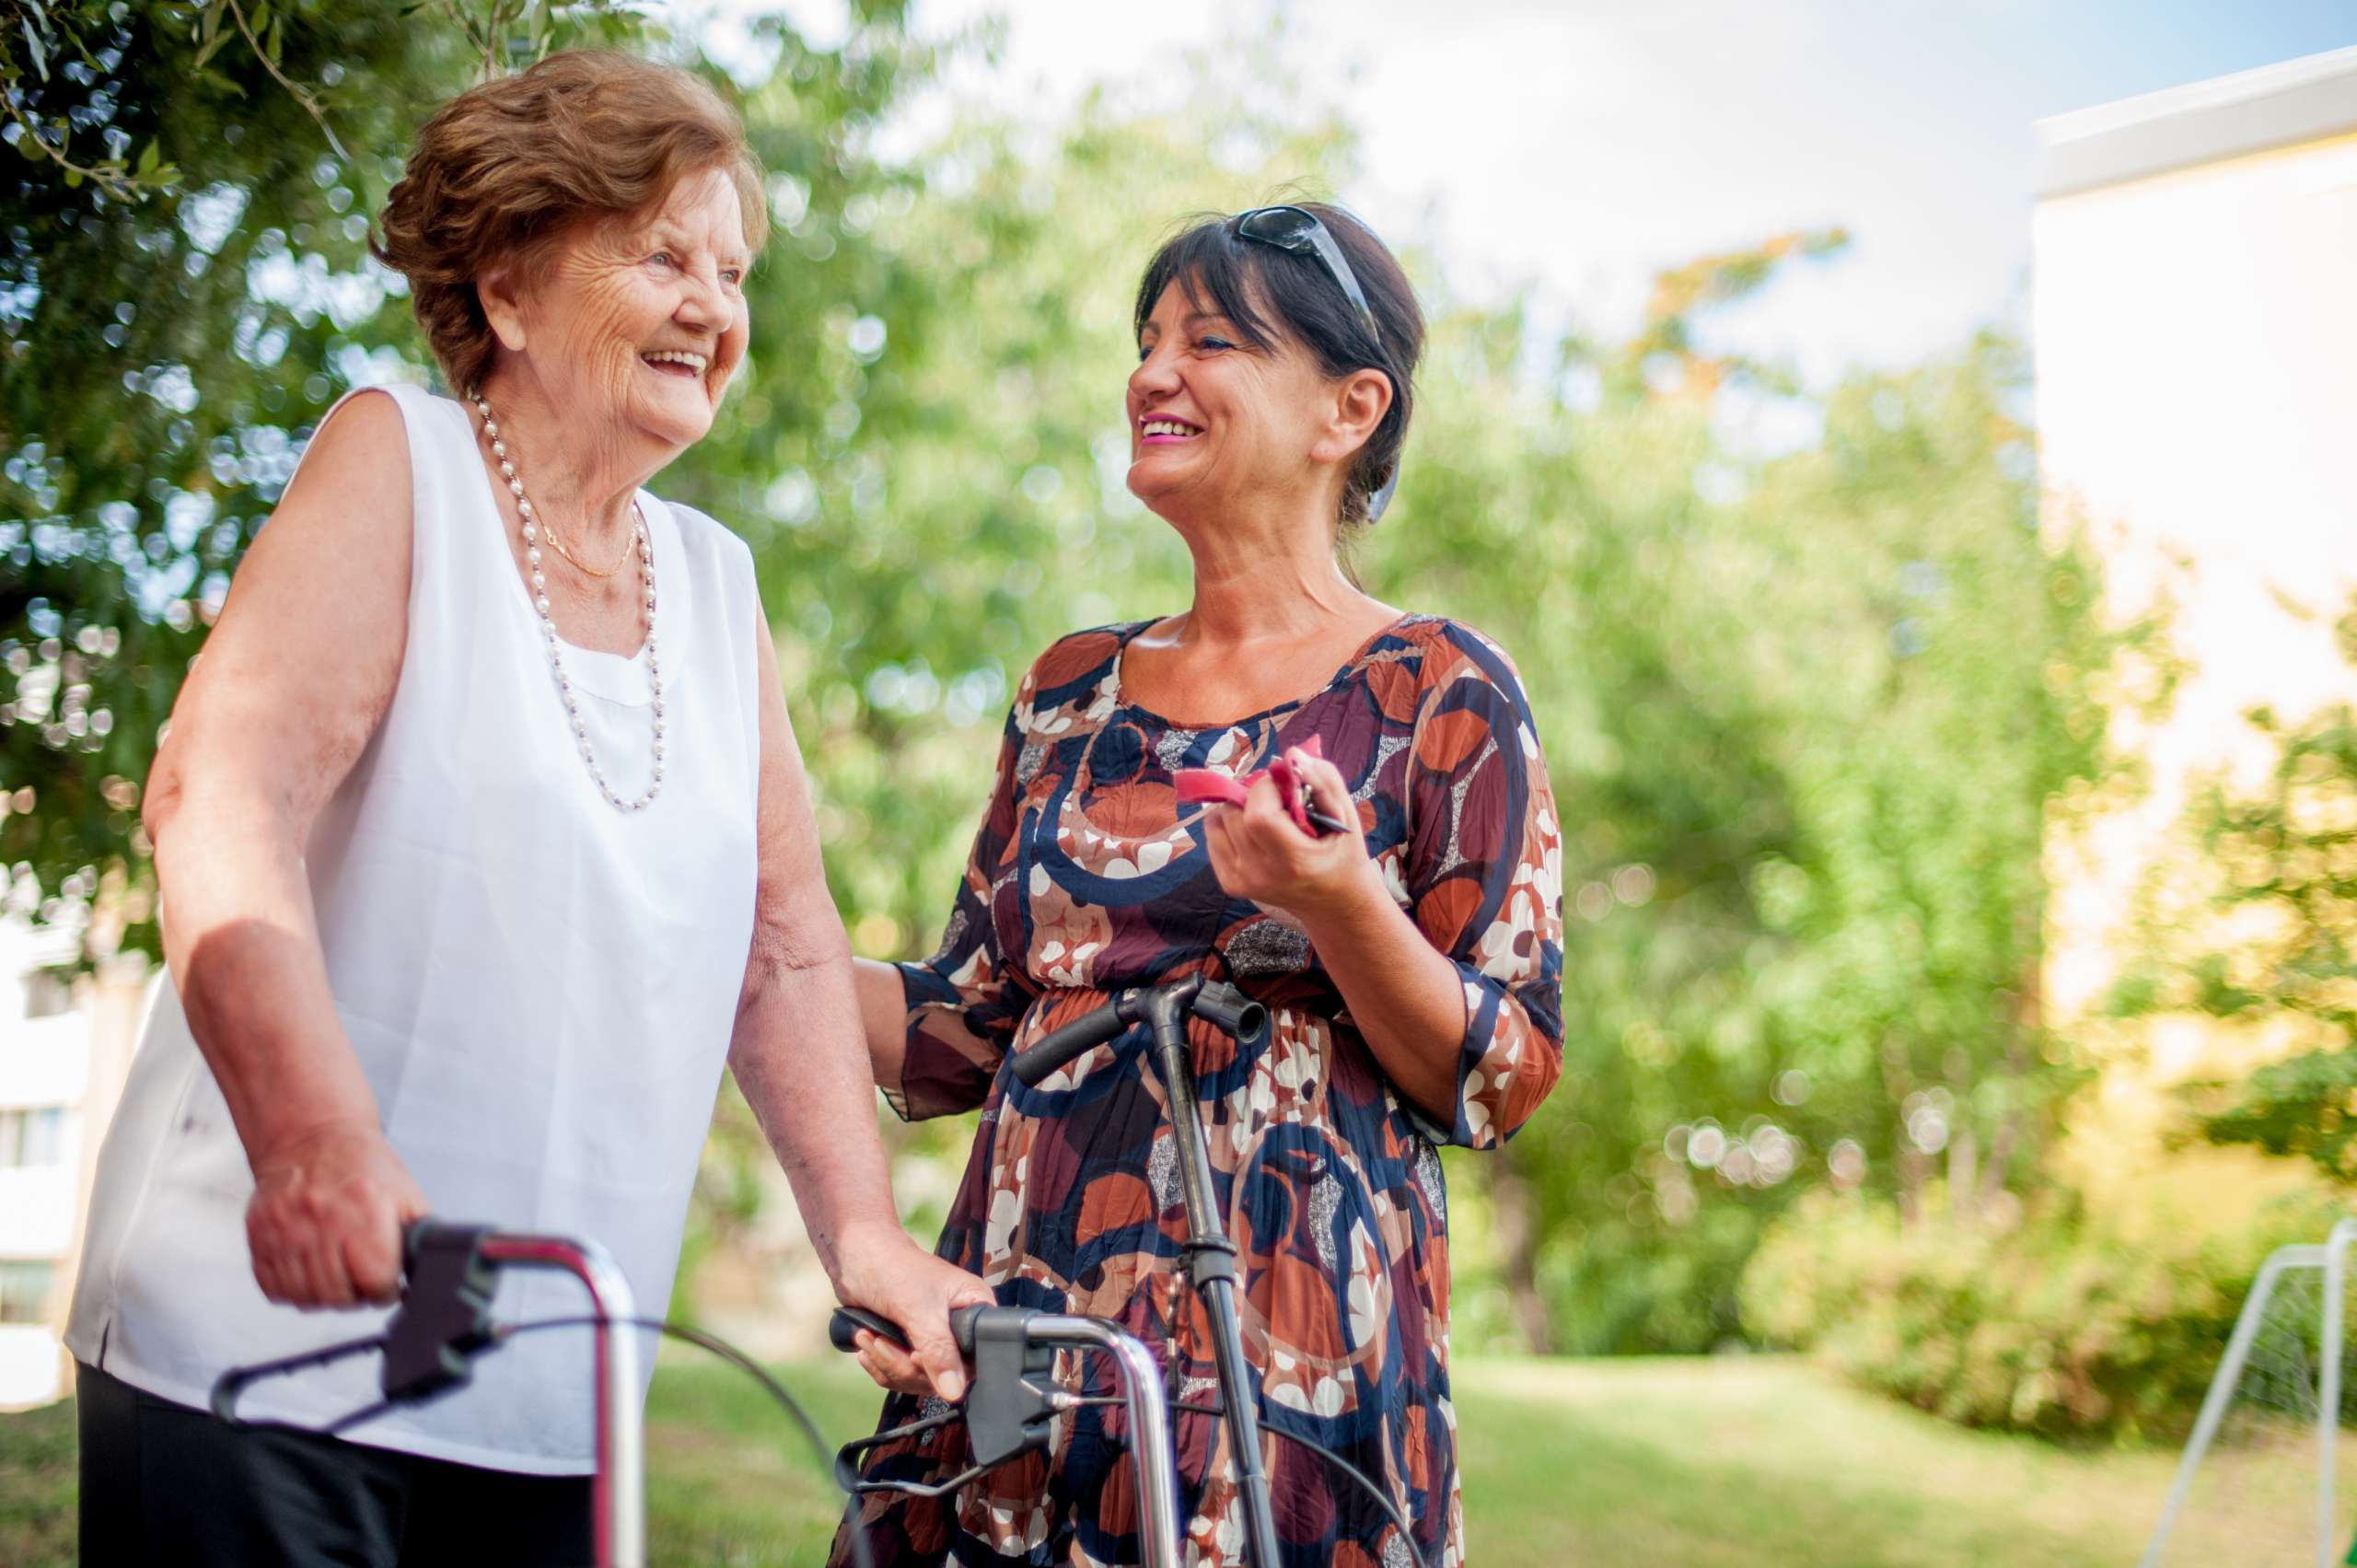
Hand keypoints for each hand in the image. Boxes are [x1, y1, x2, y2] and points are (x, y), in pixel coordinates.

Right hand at [245, 1119, 426, 1308]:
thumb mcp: (404, 1192)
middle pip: (339, 1295)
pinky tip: (310, 1272)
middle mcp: (321, 1220)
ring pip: (306, 1298)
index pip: (375, 1279)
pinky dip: (294, 1291)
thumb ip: (418, 1235)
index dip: (386, 1289)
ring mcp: (285, 1230)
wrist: (309, 1136)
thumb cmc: (359, 1164)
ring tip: (336, 1275)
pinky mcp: (259, 1237)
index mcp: (365, 1208)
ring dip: (325, 1297)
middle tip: (361, 1280)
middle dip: (356, 1296)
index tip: (387, 1284)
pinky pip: (275, 1290)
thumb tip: (431, 1270)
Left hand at [833, 1224, 993, 1400]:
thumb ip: (938, 1351)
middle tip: (882, 1343)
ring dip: (888, 1364)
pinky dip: (881, 1365)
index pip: (978, 1357)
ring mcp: (933, 1337)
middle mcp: (958, 1326)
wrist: (853, 1255)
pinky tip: (867, 1345)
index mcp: (974, 1307)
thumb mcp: (917, 1310)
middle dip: (906, 1366)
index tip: (917, 1356)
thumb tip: (954, 1392)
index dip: (949, 1367)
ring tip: (869, 1339)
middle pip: (945, 1375)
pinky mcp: (910, 1344)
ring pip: (920, 1378)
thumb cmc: (891, 1268)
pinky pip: (901, 1375)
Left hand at [1201, 745, 1379, 922]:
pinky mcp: (1230, 884)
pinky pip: (1213, 836)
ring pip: (1217, 821)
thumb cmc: (1342, 852)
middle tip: (1275, 798)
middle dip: (1252, 794)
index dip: (1266, 789)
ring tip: (1265, 813)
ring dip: (1238, 806)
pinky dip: (1229, 824)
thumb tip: (1291, 754)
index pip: (1258, 814)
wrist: (1335, 903)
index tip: (1284, 786)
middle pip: (1234, 813)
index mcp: (1293, 860)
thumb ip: (1324, 779)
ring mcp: (1242, 881)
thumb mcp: (1346, 814)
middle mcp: (1261, 874)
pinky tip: (1254, 830)